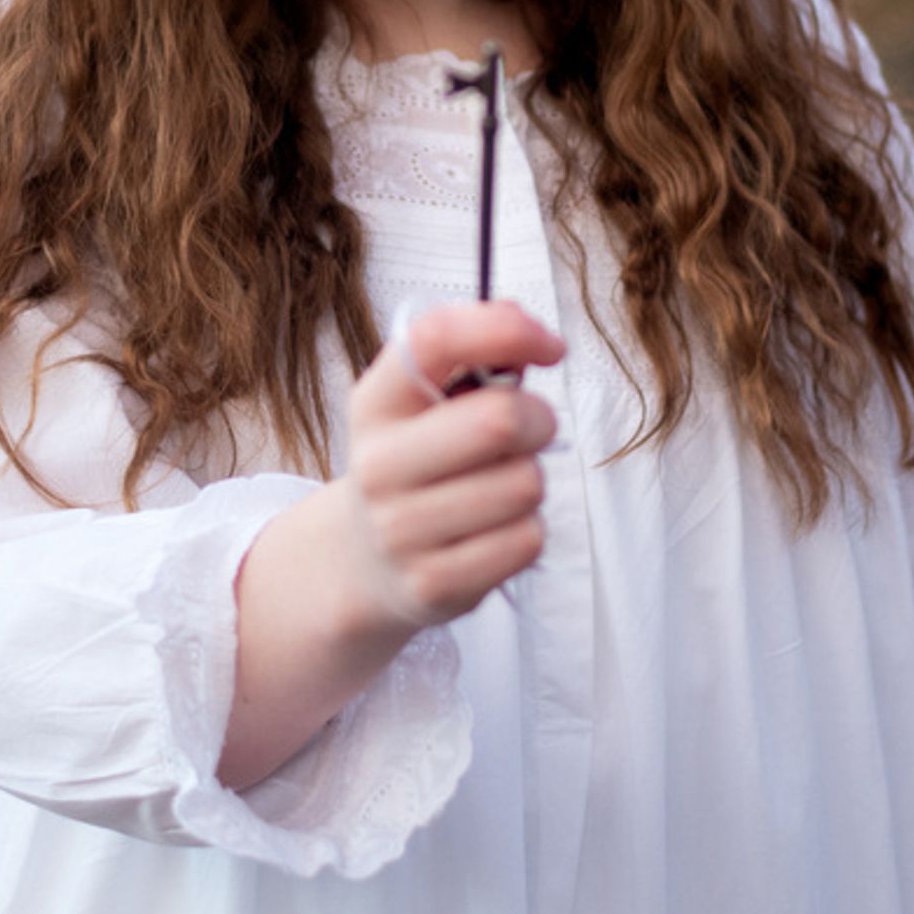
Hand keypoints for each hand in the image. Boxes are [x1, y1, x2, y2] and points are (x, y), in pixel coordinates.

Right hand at [339, 301, 563, 634]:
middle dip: (538, 418)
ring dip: (530, 478)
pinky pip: (527, 539)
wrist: (364, 561)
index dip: (506, 329)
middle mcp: (378, 465)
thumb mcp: (421, 402)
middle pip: (500, 419)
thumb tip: (534, 341)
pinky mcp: (434, 584)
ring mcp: (402, 531)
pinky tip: (493, 529)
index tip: (548, 346)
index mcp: (375, 404)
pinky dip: (527, 530)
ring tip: (499, 485)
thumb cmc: (419, 461)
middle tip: (531, 428)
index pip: (435, 339)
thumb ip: (472, 358)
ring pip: (524, 483)